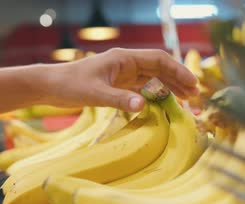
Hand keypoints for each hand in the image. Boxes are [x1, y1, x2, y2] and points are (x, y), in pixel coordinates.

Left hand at [48, 48, 198, 111]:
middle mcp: (125, 64)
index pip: (158, 60)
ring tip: (185, 100)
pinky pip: (140, 89)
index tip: (192, 84)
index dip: (177, 71)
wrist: (49, 86)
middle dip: (177, 80)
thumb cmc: (69, 85)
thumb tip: (144, 105)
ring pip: (151, 79)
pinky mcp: (115, 85)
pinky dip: (152, 96)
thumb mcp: (94, 94)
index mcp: (123, 59)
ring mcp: (121, 75)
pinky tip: (162, 104)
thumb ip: (119, 100)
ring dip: (167, 88)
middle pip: (158, 69)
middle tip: (195, 95)